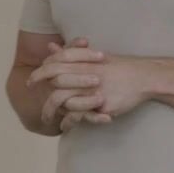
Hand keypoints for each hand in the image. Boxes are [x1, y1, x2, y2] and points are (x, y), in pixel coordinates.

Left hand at [29, 39, 156, 126]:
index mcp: (82, 62)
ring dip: (53, 112)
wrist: (143, 77)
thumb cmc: (117, 67)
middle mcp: (85, 74)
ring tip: (47, 120)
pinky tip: (64, 125)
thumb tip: (50, 47)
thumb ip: (70, 53)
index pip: (53, 65)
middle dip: (43, 95)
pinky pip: (81, 114)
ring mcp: (93, 90)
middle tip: (37, 107)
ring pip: (65, 101)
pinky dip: (71, 120)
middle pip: (56, 83)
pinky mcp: (102, 104)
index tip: (30, 82)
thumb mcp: (93, 57)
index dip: (39, 73)